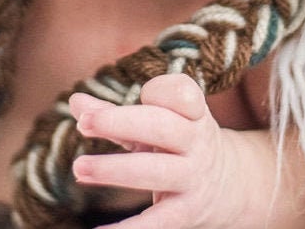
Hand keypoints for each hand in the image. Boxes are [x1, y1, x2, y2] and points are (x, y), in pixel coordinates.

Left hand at [70, 74, 244, 228]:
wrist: (229, 185)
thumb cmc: (178, 144)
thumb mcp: (156, 122)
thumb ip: (114, 112)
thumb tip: (75, 101)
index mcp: (192, 112)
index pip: (180, 92)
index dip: (159, 90)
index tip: (139, 92)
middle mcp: (196, 141)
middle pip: (161, 126)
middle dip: (120, 122)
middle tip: (84, 123)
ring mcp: (193, 177)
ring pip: (155, 170)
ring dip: (114, 169)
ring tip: (79, 168)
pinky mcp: (187, 211)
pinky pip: (157, 220)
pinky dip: (129, 228)